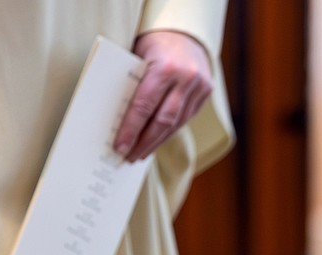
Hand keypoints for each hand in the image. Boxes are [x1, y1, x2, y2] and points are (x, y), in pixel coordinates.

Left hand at [114, 31, 213, 161]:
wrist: (185, 32)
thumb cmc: (154, 43)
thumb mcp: (138, 56)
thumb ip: (132, 83)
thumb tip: (115, 119)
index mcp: (165, 67)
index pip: (144, 106)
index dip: (131, 129)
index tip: (120, 146)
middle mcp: (186, 78)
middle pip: (163, 121)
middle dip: (144, 142)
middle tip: (129, 157)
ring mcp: (200, 87)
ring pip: (176, 124)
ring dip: (157, 142)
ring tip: (141, 154)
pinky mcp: (206, 93)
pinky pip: (185, 118)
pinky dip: (169, 131)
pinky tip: (156, 140)